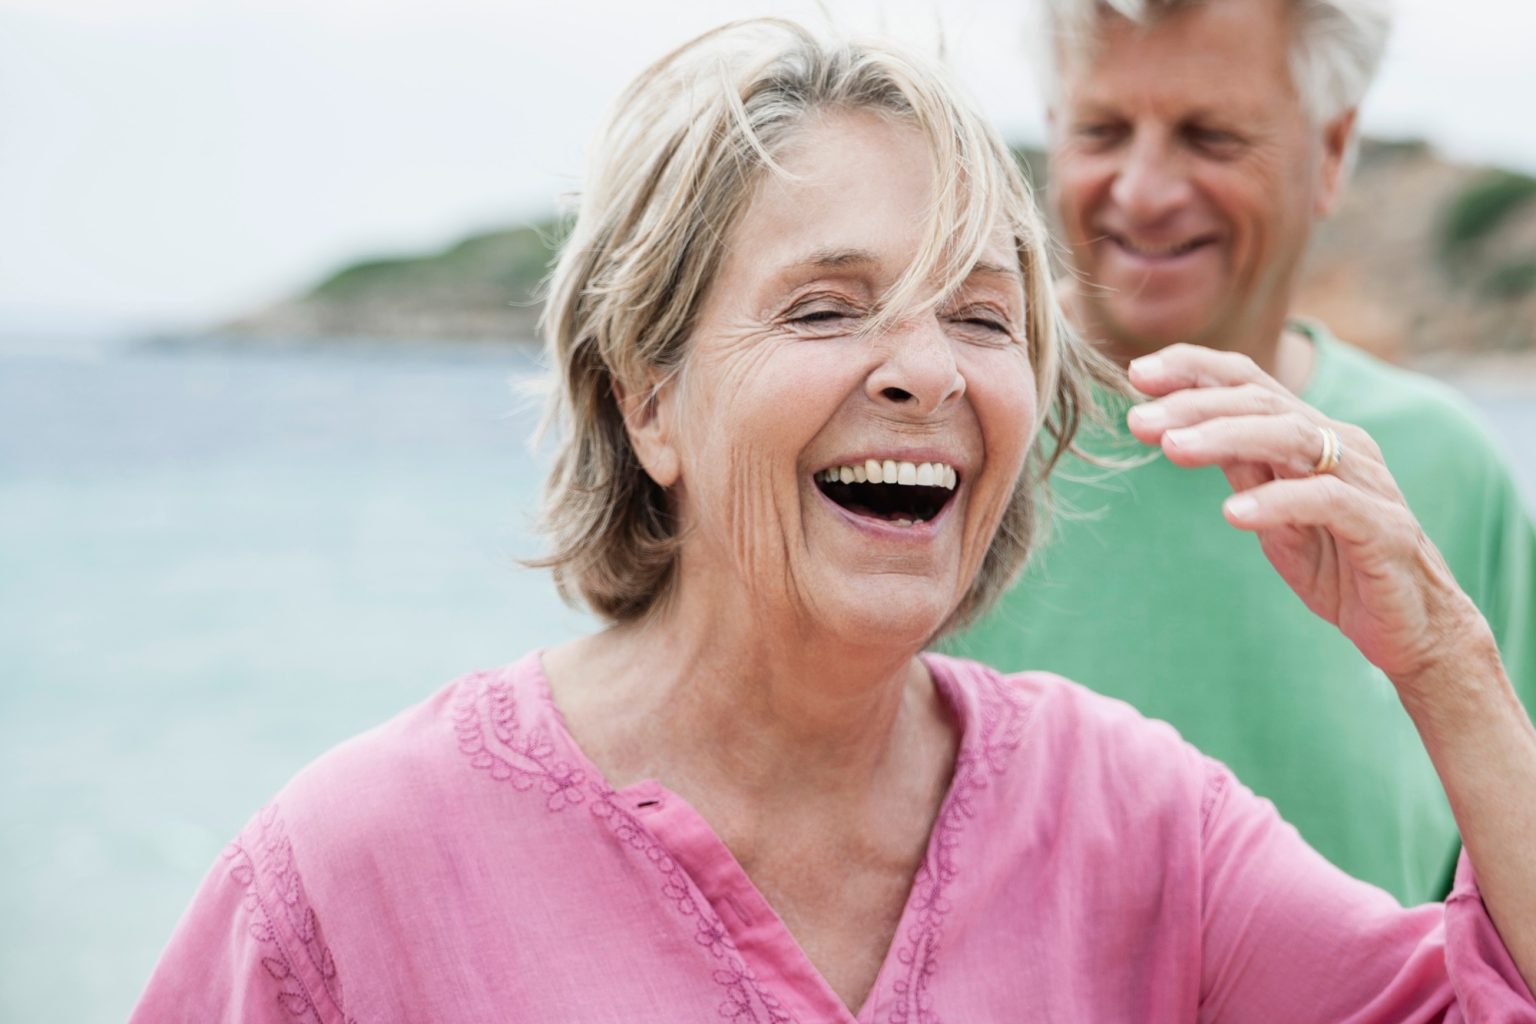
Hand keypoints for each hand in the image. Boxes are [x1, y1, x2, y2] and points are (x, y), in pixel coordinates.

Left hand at [1123, 344, 1489, 692]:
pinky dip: (1277, 502)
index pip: (1250, 383)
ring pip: (1293, 437)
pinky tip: (1232, 513)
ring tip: (1172, 450)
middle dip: (1195, 404)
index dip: (1194, 370)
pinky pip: (1328, 502)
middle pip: (1262, 401)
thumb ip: (1243, 472)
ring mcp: (1365, 482)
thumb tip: (1181, 434)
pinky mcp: (1383, 528)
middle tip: (1138, 420)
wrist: (1413, 627)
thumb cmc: (1339, 564)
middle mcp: (1340, 446)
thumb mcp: (1274, 516)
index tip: (1136, 373)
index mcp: (1312, 436)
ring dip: (1226, 438)